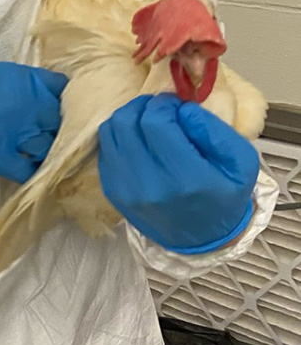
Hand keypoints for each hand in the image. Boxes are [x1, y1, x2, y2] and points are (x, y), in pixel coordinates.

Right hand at [0, 48, 66, 182]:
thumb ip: (18, 92)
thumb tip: (33, 108)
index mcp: (26, 80)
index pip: (69, 93)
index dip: (77, 107)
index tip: (78, 118)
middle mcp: (29, 103)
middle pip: (67, 124)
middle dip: (72, 137)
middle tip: (73, 150)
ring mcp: (16, 131)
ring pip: (53, 150)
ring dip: (56, 160)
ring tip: (59, 170)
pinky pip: (29, 172)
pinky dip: (37, 179)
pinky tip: (39, 183)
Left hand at [98, 94, 259, 253]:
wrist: (205, 240)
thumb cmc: (225, 196)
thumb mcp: (239, 162)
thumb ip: (212, 129)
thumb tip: (180, 109)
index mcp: (185, 177)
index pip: (155, 122)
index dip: (163, 104)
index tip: (174, 106)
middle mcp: (150, 185)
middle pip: (126, 123)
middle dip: (143, 107)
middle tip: (160, 110)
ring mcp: (127, 191)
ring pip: (110, 132)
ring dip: (128, 119)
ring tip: (147, 122)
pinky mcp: (114, 193)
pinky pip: (105, 150)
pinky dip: (119, 137)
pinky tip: (138, 142)